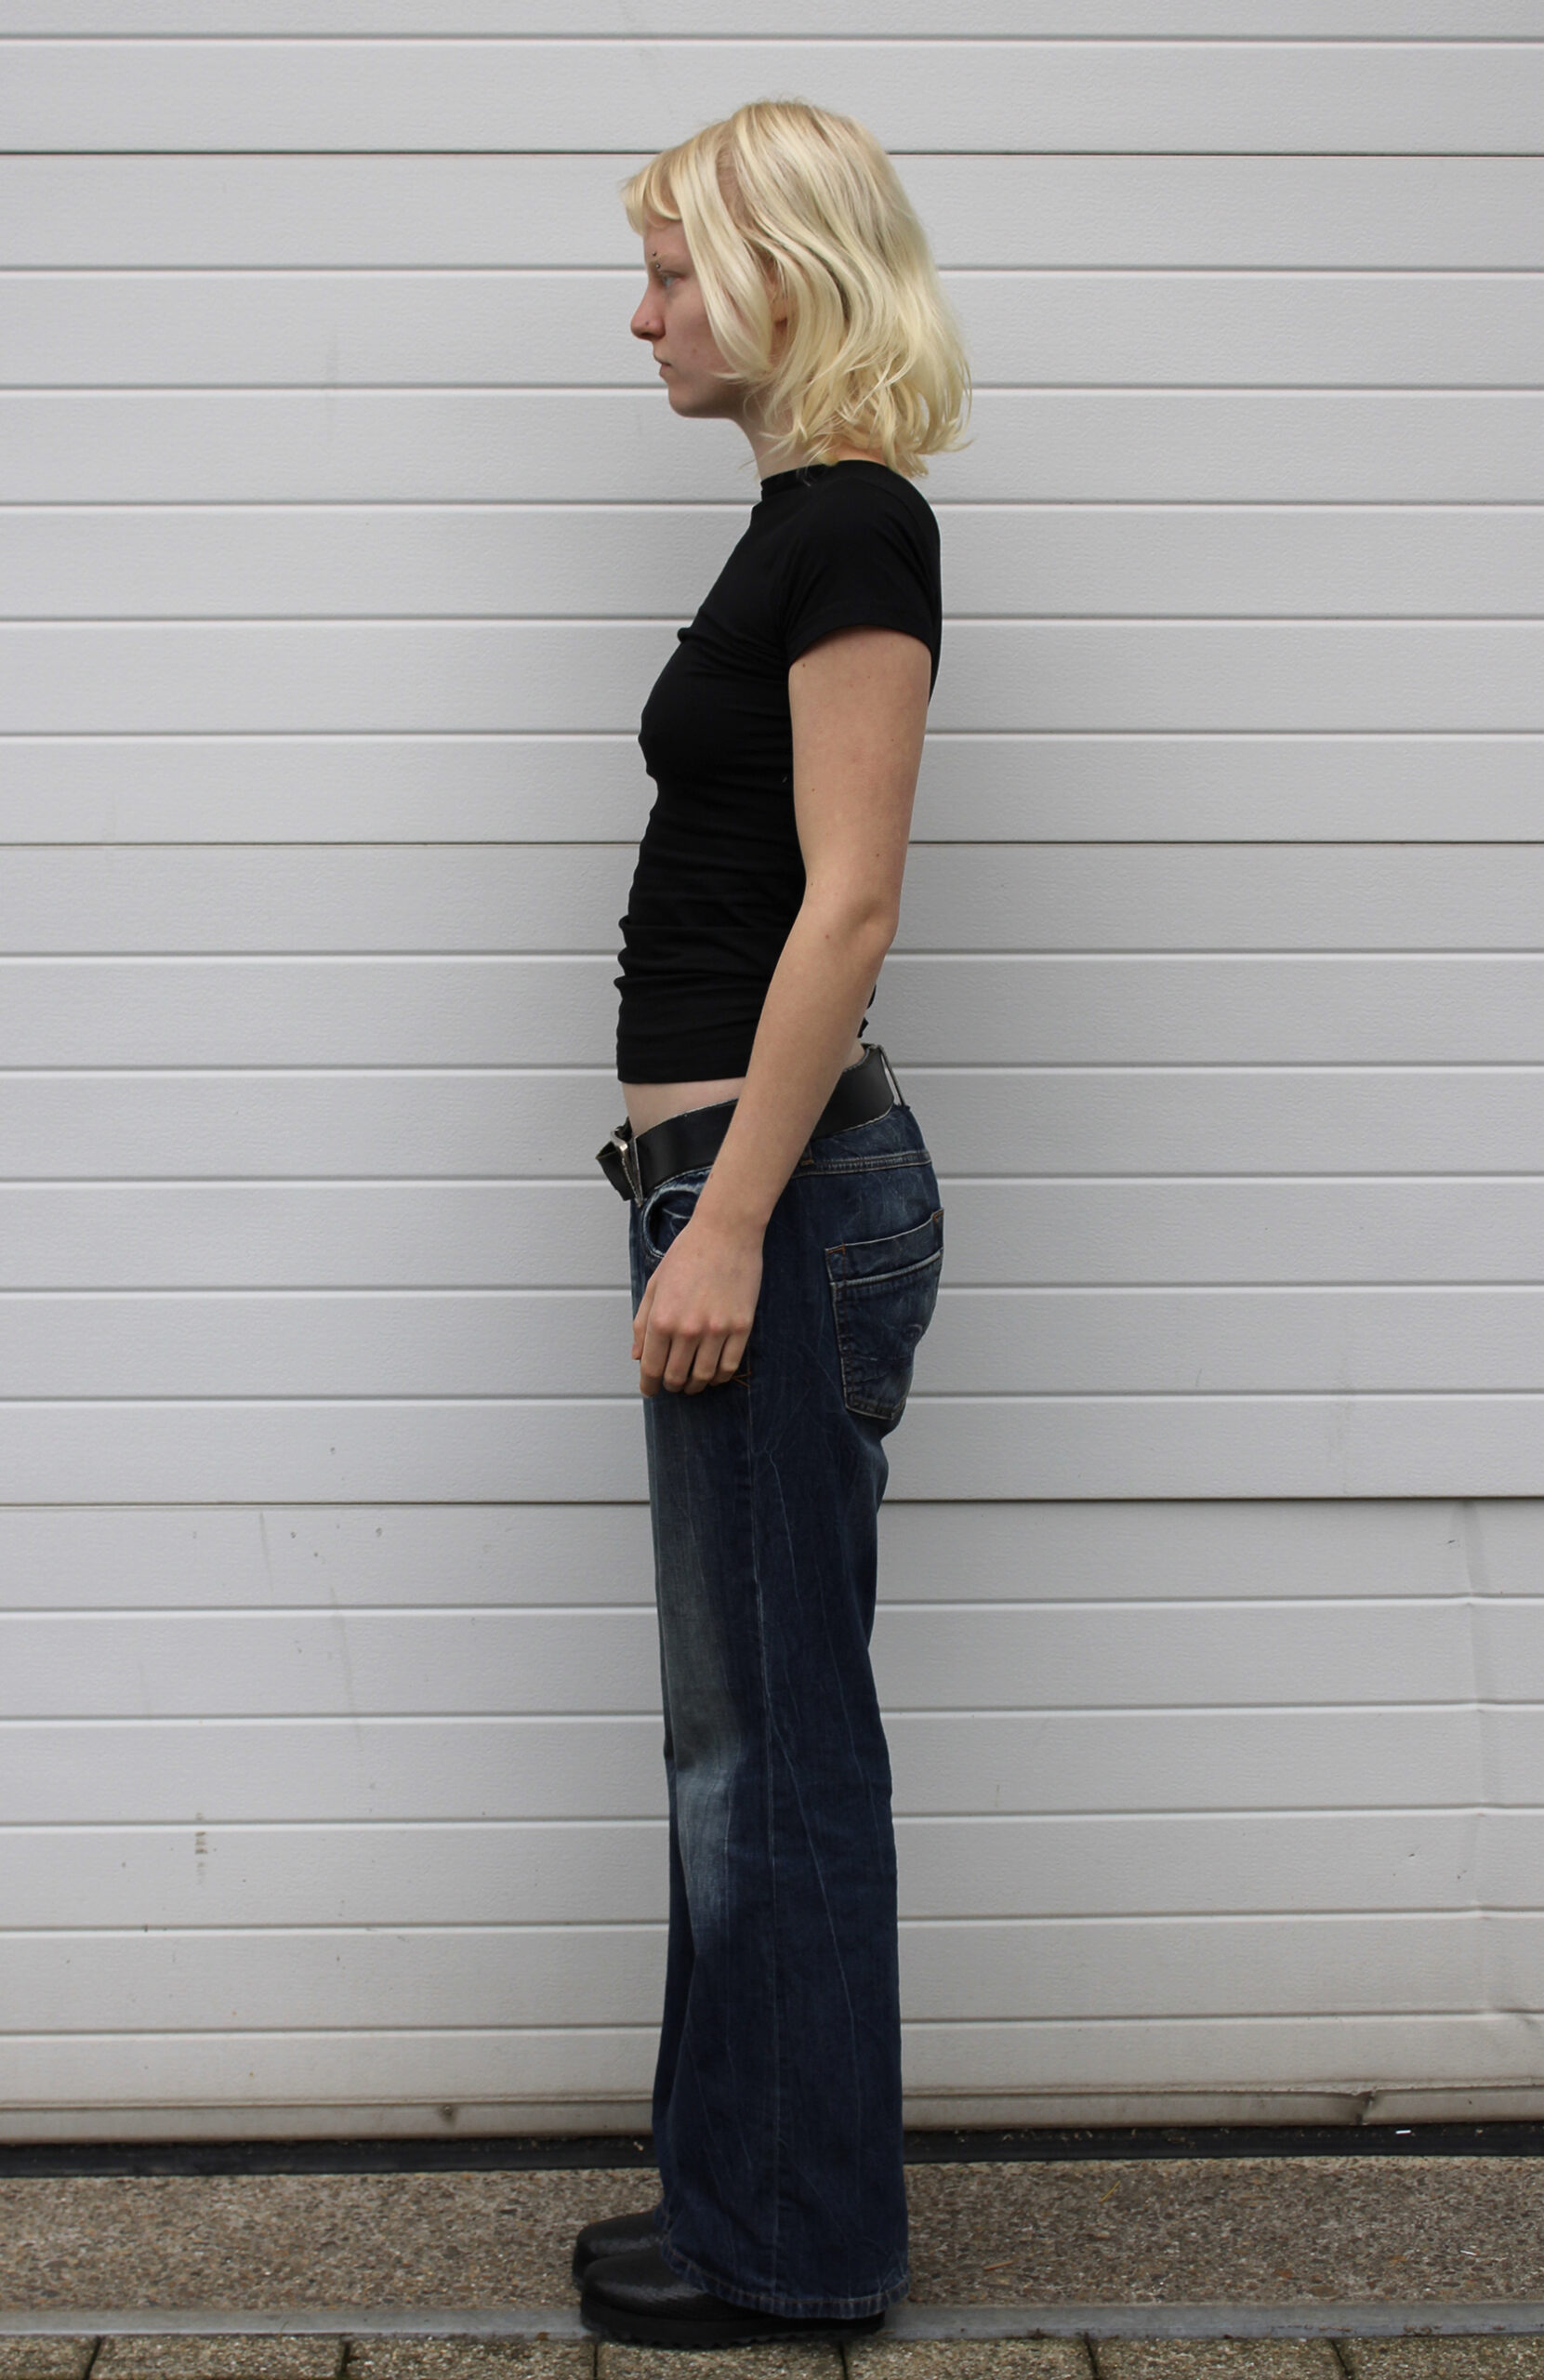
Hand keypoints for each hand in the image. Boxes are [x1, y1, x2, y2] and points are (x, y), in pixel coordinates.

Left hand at [633, 1211, 762, 1396]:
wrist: (725, 1232)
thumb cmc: (687, 1254)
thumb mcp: (655, 1286)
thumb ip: (642, 1323)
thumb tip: (638, 1356)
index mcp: (661, 1319)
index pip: (651, 1367)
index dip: (649, 1385)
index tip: (649, 1390)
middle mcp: (687, 1329)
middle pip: (676, 1377)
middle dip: (671, 1386)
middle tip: (671, 1384)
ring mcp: (716, 1330)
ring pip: (703, 1377)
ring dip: (695, 1385)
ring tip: (692, 1382)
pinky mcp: (741, 1327)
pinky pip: (729, 1366)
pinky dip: (720, 1377)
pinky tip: (714, 1374)